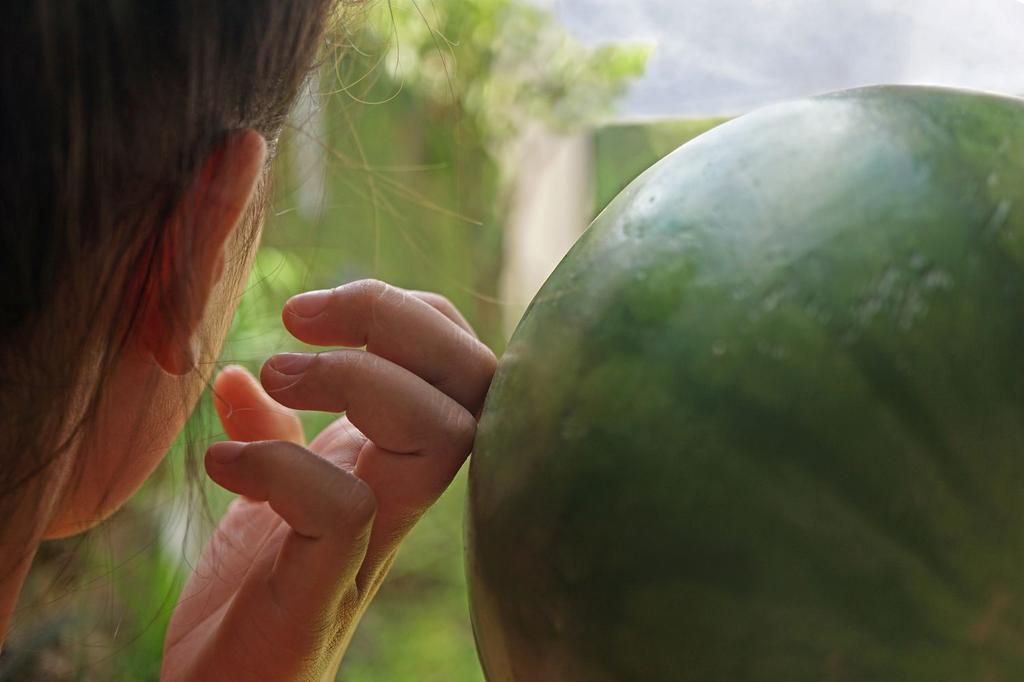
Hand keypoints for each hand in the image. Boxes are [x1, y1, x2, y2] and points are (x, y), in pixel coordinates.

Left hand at [162, 280, 496, 681]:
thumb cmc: (256, 588)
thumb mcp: (266, 491)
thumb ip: (271, 432)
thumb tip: (234, 374)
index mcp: (396, 459)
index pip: (464, 360)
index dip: (411, 313)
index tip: (317, 312)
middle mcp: (404, 493)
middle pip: (476, 383)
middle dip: (397, 323)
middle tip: (300, 320)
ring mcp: (373, 542)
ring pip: (441, 435)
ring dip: (357, 380)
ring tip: (275, 373)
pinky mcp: (323, 589)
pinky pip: (344, 509)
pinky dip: (280, 465)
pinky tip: (225, 466)